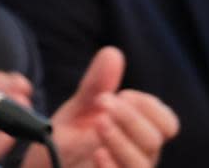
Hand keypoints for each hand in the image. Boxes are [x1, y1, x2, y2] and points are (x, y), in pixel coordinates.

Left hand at [26, 47, 177, 167]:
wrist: (42, 166)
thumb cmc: (67, 139)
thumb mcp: (79, 108)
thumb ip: (96, 84)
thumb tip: (112, 52)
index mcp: (138, 134)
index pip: (166, 123)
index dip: (148, 107)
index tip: (121, 94)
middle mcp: (138, 156)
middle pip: (155, 140)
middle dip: (131, 118)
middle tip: (104, 103)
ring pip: (143, 165)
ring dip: (122, 141)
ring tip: (99, 123)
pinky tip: (97, 153)